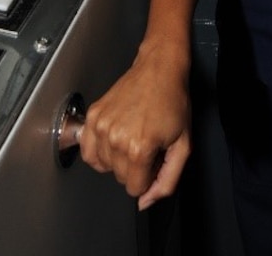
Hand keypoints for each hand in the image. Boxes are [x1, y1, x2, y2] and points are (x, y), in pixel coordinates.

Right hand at [79, 42, 191, 210]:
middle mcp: (116, 138)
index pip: (136, 189)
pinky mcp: (93, 116)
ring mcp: (101, 126)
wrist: (159, 68)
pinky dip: (100, 152)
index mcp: (139, 148)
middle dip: (136, 167)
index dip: (149, 175)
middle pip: (120, 178)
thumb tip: (145, 202)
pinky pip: (88, 152)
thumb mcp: (182, 145)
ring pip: (104, 166)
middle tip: (147, 142)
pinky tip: (114, 139)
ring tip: (133, 135)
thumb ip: (167, 181)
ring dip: (118, 158)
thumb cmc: (173, 101)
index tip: (155, 156)